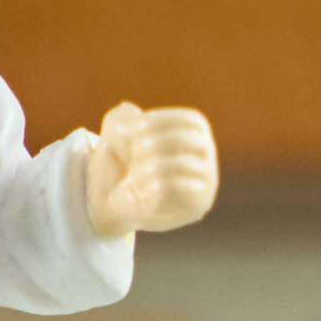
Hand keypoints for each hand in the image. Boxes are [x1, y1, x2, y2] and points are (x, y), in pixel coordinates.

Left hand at [84, 104, 217, 235]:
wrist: (112, 199)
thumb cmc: (122, 163)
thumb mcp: (116, 132)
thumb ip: (120, 118)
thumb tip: (130, 114)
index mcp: (196, 132)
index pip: (188, 120)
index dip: (153, 123)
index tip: (130, 132)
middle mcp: (207, 155)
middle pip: (179, 141)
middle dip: (143, 147)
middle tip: (131, 158)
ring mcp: (205, 182)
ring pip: (172, 167)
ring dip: (141, 171)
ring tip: (135, 177)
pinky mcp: (194, 206)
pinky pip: (165, 189)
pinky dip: (144, 189)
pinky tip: (141, 194)